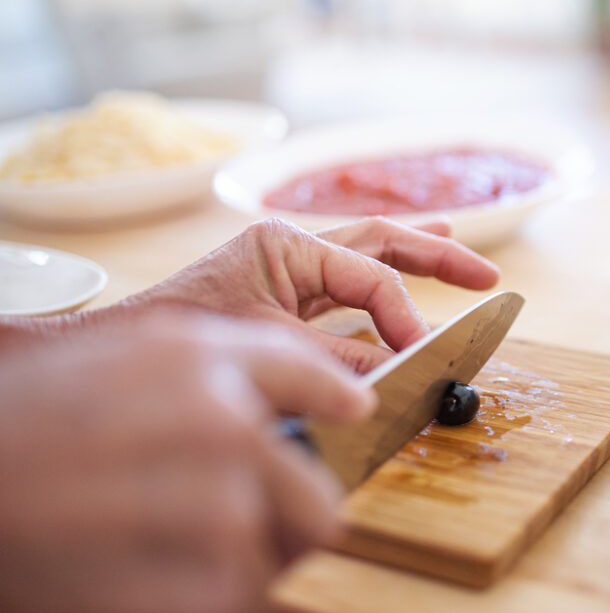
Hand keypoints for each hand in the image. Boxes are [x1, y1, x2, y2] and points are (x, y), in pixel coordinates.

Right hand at [0, 311, 372, 612]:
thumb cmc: (14, 436)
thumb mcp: (110, 361)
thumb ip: (217, 371)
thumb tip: (325, 403)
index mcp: (197, 360)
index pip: (317, 376)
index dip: (338, 400)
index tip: (351, 414)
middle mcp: (221, 428)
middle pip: (318, 498)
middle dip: (281, 518)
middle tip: (216, 527)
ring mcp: (213, 515)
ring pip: (275, 562)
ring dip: (228, 569)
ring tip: (145, 555)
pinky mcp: (195, 601)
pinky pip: (236, 612)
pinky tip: (133, 590)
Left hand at [102, 217, 499, 373]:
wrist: (121, 349)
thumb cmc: (180, 340)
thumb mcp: (268, 347)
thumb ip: (338, 357)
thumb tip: (399, 370)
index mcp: (286, 245)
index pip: (371, 277)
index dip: (405, 316)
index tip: (425, 355)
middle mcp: (291, 248)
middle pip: (382, 242)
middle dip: (438, 255)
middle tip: (486, 277)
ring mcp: (287, 268)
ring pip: (369, 255)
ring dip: (418, 256)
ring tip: (465, 261)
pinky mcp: (284, 294)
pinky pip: (348, 284)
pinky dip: (383, 284)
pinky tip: (408, 279)